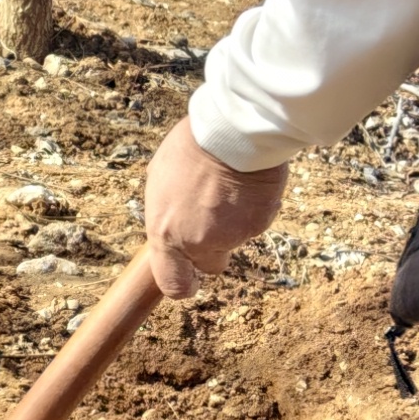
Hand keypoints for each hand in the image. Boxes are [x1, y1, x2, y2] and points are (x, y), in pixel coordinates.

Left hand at [141, 119, 289, 297]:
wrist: (231, 133)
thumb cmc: (191, 147)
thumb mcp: (160, 177)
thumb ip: (166, 210)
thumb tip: (170, 219)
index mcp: (165, 233)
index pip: (172, 283)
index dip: (182, 285)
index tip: (189, 283)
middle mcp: (197, 241)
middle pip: (210, 265)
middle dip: (213, 249)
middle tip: (214, 219)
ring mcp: (231, 236)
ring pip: (235, 241)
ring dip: (234, 223)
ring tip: (227, 188)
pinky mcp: (258, 224)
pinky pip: (255, 222)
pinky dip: (253, 209)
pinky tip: (247, 185)